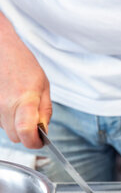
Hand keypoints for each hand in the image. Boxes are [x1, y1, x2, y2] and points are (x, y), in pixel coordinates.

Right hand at [0, 15, 51, 147]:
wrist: (1, 50)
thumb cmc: (23, 65)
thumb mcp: (44, 87)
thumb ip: (45, 111)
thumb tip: (44, 131)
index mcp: (24, 100)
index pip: (26, 132)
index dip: (34, 142)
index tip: (40, 142)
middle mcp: (5, 106)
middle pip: (15, 137)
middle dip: (27, 135)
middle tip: (35, 124)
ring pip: (6, 130)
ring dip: (16, 126)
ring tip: (22, 107)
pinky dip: (7, 119)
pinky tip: (11, 105)